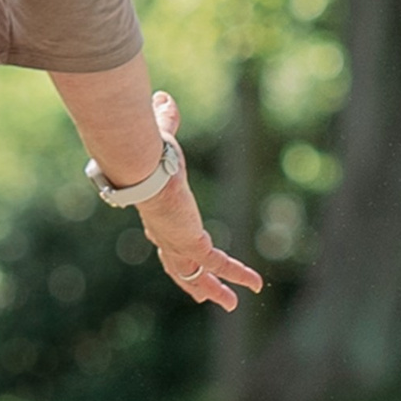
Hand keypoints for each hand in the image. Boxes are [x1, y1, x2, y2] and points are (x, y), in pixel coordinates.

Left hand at [137, 92, 265, 311]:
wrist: (145, 169)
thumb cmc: (150, 155)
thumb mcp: (162, 137)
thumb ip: (164, 119)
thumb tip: (160, 96)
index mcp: (158, 216)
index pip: (166, 239)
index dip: (176, 248)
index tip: (185, 254)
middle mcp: (165, 236)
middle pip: (178, 267)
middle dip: (193, 283)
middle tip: (205, 296)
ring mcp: (178, 244)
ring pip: (196, 275)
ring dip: (213, 291)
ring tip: (229, 305)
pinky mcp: (193, 244)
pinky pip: (220, 264)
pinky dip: (238, 275)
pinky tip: (255, 285)